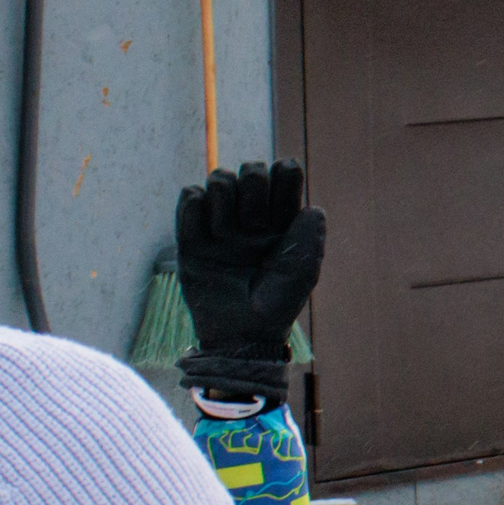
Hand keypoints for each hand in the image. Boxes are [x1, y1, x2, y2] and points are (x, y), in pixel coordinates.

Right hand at [176, 160, 326, 400]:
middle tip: (254, 220)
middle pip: (251, 173)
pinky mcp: (192, 237)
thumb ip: (310, 236)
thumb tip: (313, 208)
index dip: (285, 172)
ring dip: (225, 197)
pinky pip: (190, 199)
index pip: (284, 179)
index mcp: (282, 224)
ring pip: (220, 179)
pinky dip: (196, 203)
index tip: (286, 175)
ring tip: (228, 232)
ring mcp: (222, 227)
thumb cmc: (277, 303)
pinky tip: (207, 229)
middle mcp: (252, 221)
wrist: (241, 332)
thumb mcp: (302, 270)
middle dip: (253, 184)